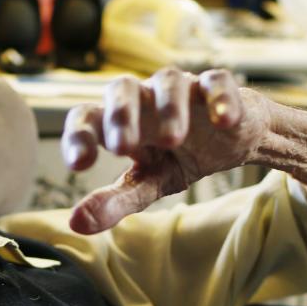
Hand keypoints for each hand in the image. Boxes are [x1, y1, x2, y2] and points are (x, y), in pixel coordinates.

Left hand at [61, 68, 270, 233]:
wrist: (229, 140)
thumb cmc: (178, 156)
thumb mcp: (148, 184)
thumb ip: (115, 202)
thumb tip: (77, 223)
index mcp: (120, 122)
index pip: (88, 117)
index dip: (78, 136)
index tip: (78, 165)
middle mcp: (145, 98)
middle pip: (122, 88)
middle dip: (120, 115)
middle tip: (121, 148)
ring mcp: (181, 89)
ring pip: (168, 82)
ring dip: (168, 108)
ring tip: (172, 139)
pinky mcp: (217, 87)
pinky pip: (215, 82)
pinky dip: (218, 98)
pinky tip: (222, 119)